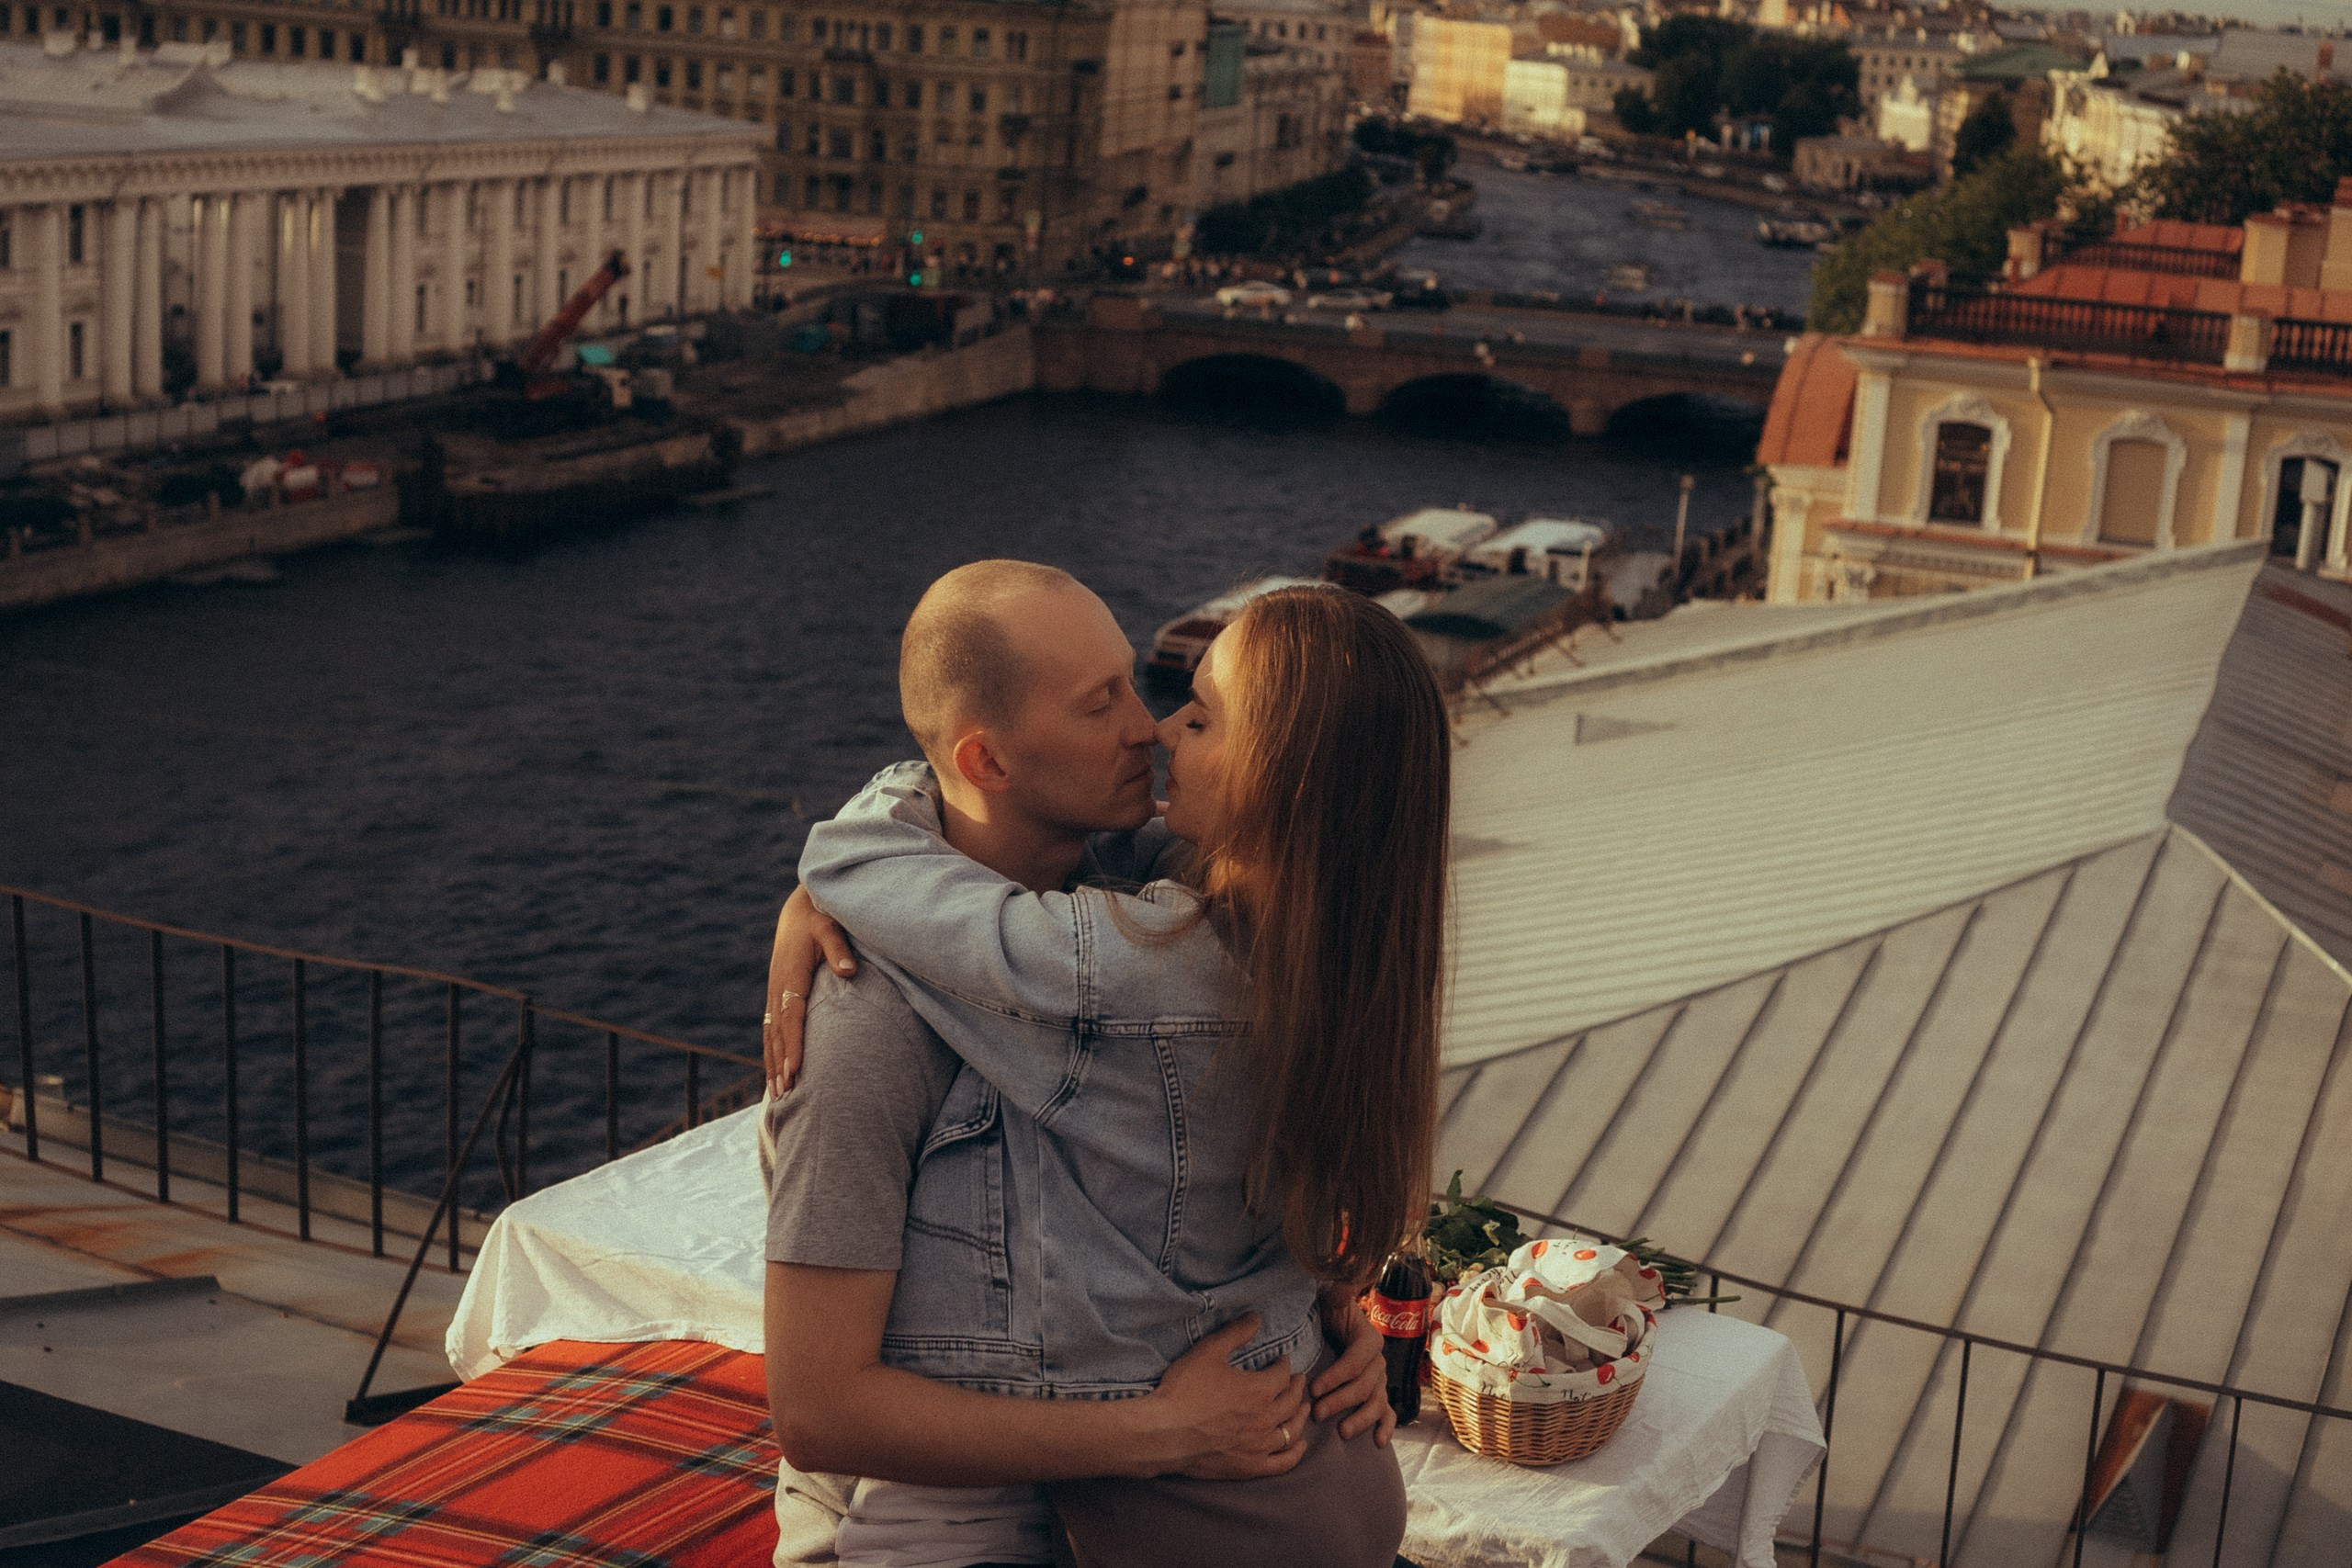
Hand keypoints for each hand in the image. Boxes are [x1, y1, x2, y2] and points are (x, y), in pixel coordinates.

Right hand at [764, 885, 855, 1096]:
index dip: (793, 1044)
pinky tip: (776, 1072)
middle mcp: (778, 987)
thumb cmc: (820, 919)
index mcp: (791, 974)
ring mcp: (775, 993)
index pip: (791, 1015)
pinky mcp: (777, 996)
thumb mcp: (830, 928)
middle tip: (786, 1093)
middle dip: (780, 1063)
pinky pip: (771, 1029)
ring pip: (770, 1034)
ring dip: (772, 1063)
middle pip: (776, 1032)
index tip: (796, 1069)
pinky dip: (772, 1052)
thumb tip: (849, 971)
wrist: (800, 912)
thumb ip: (839, 949)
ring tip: (778, 1093)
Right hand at [1140, 1315, 1309, 1480]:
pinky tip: (1299, 1445)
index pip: (1283, 1375)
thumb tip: (1256, 1317)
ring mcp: (1259, 1446)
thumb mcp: (1208, 1351)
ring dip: (1300, 1416)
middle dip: (1297, 1387)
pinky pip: (1282, 1463)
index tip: (1282, 1359)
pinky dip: (1295, 1453)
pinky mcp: (1249, 1467)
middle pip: (1292, 1401)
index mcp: (1260, 1390)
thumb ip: (1235, 1333)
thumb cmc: (1184, 1391)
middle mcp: (1266, 1419)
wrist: (1163, 1433)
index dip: (1284, 1364)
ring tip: (1304, 1407)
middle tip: (1298, 1380)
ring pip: (1291, 1430)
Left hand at [1311, 1289, 1395, 1445]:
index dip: (1336, 1376)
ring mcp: (1380, 1381)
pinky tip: (1379, 1442)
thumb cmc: (1327, 1314)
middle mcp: (1378, 1362)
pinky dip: (1385, 1427)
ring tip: (1342, 1432)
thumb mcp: (1330, 1301)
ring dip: (1361, 1419)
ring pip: (1376, 1403)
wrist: (1330, 1326)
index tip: (1313, 1387)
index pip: (1355, 1362)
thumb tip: (1339, 1285)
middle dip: (1341, 1401)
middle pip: (1364, 1386)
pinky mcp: (1378, 1395)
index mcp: (1369, 1339)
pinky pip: (1387, 1413)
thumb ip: (1337, 1293)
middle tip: (1317, 1413)